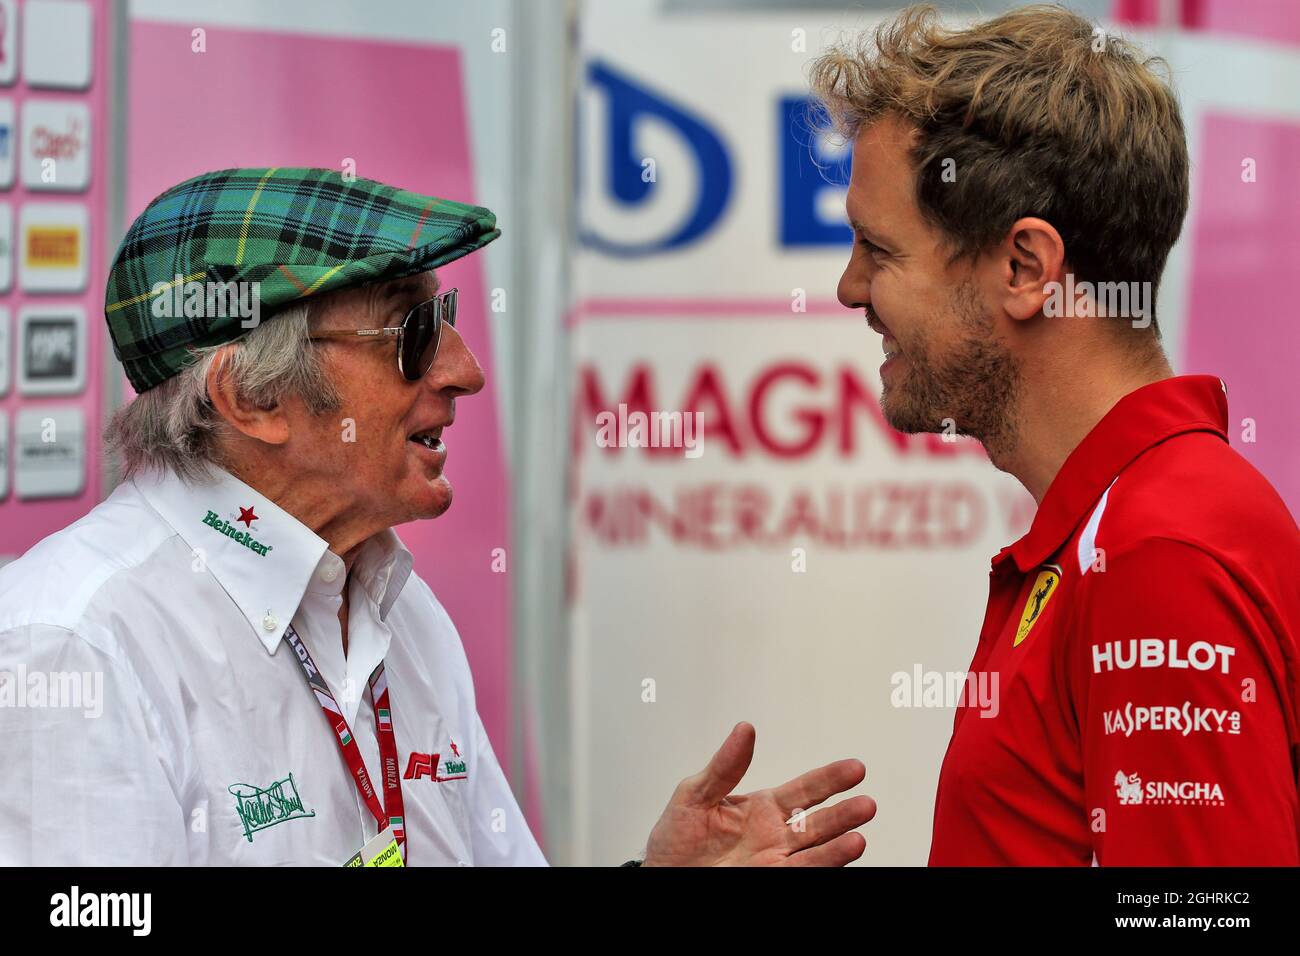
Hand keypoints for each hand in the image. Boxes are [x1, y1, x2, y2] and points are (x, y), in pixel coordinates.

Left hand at [641, 722, 874, 865]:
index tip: (855, 769)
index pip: (804, 790)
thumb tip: (744, 730)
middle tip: (867, 802)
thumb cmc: (675, 840)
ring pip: (815, 850)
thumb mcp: (694, 794)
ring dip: (839, 843)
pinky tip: (841, 853)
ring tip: (860, 835)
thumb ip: (724, 767)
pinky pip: (801, 872)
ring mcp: (775, 861)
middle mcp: (775, 835)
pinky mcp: (770, 880)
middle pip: (818, 821)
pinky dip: (823, 863)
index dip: (830, 779)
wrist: (662, 877)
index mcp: (761, 808)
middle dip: (843, 813)